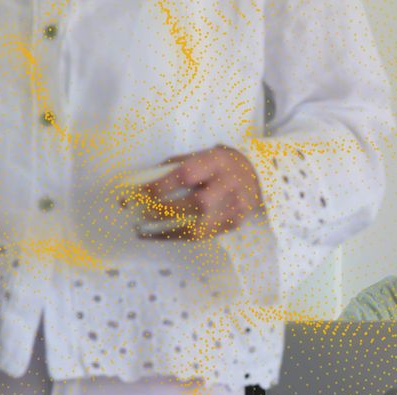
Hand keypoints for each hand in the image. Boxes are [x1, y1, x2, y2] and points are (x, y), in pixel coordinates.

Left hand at [123, 146, 263, 240]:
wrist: (256, 175)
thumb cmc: (218, 164)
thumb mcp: (200, 155)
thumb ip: (174, 167)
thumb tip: (142, 182)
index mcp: (217, 162)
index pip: (187, 175)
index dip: (162, 186)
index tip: (140, 193)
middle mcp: (229, 185)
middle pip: (198, 203)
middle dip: (167, 210)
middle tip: (143, 213)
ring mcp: (235, 207)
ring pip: (201, 226)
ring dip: (169, 229)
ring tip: (145, 230)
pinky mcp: (234, 223)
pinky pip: (203, 235)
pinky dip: (178, 236)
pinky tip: (160, 234)